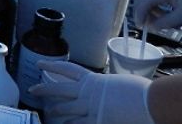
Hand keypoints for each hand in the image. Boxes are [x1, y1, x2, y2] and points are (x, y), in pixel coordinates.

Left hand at [29, 60, 152, 123]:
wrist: (149, 102)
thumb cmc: (139, 91)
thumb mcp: (117, 83)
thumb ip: (105, 86)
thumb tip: (103, 88)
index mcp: (93, 80)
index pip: (67, 70)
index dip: (51, 65)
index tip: (39, 64)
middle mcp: (88, 93)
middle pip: (59, 89)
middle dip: (43, 89)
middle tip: (32, 90)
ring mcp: (90, 107)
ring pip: (65, 109)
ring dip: (55, 111)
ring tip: (48, 112)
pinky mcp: (96, 121)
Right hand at [133, 0, 181, 30]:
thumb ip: (166, 21)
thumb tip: (152, 27)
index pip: (145, 1)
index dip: (140, 14)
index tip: (140, 26)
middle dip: (142, 12)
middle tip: (144, 25)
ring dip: (149, 10)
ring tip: (156, 22)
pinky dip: (156, 8)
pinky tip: (163, 15)